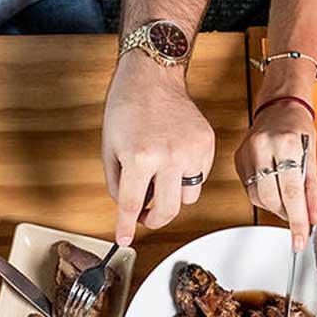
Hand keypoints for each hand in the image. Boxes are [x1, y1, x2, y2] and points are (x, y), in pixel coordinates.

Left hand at [102, 52, 215, 243]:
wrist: (152, 77)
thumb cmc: (126, 108)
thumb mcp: (109, 149)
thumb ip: (116, 184)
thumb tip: (127, 210)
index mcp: (140, 158)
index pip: (132, 206)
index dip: (126, 228)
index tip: (124, 240)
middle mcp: (169, 156)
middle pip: (167, 211)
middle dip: (154, 220)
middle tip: (146, 217)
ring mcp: (192, 151)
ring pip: (187, 197)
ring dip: (172, 196)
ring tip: (160, 177)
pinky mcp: (207, 144)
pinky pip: (200, 177)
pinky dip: (186, 177)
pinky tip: (173, 160)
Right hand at [234, 97, 316, 251]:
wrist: (279, 106)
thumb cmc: (298, 126)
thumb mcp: (313, 155)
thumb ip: (312, 190)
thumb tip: (312, 216)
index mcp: (286, 145)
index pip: (292, 194)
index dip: (296, 221)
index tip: (299, 239)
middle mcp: (264, 148)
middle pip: (271, 199)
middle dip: (285, 213)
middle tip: (296, 215)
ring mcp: (248, 153)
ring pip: (257, 197)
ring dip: (274, 205)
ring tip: (286, 197)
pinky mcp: (238, 159)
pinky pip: (249, 189)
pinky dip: (262, 194)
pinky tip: (272, 185)